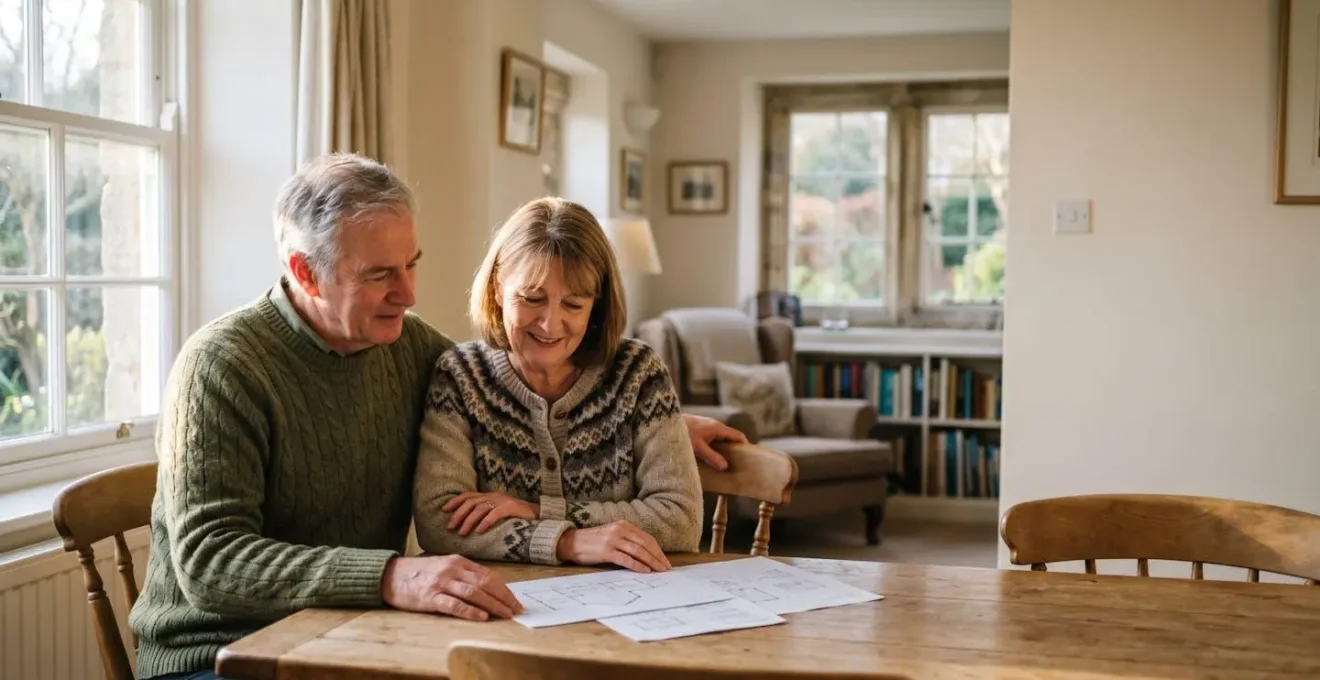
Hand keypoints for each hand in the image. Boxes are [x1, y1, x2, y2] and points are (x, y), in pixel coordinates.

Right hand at [380, 554, 523, 620]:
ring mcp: (441, 583)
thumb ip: (464, 573)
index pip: (488, 575)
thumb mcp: (444, 565)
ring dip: (493, 605)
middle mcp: (452, 569)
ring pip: (474, 593)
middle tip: (515, 609)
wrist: (390, 574)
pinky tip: (481, 616)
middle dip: (503, 597)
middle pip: (485, 583)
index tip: (514, 600)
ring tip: (504, 614)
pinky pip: (454, 605)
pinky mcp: (430, 597)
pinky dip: (470, 611)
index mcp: (458, 561)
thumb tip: (487, 587)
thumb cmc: (420, 572)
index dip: (504, 589)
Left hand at [443, 491, 537, 535]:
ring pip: (480, 509)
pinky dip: (485, 522)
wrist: (538, 514)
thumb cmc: (515, 516)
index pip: (468, 495)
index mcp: (489, 496)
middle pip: (471, 502)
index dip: (455, 501)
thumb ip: (485, 513)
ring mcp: (502, 501)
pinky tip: (479, 531)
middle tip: (450, 527)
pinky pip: (495, 514)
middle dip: (458, 514)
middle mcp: (493, 496)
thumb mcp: (497, 511)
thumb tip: (467, 523)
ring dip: (469, 521)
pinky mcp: (510, 507)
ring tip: (462, 532)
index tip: (444, 510)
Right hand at [555, 520, 671, 572]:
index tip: (665, 560)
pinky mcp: (606, 551)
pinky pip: (626, 559)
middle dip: (657, 557)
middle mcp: (620, 530)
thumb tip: (647, 554)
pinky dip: (637, 565)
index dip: (657, 550)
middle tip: (666, 568)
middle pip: (645, 544)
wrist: (571, 542)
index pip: (646, 538)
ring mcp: (613, 540)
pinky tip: (645, 570)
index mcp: (623, 525)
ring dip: (651, 562)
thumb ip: (628, 539)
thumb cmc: (593, 541)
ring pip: (638, 551)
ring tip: (659, 571)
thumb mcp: (613, 534)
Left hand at [682, 413, 746, 470]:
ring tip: (724, 461)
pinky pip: (713, 437)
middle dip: (734, 449)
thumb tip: (725, 467)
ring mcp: (707, 425)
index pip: (738, 435)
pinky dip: (716, 445)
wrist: (666, 422)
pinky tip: (710, 455)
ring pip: (721, 437)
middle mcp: (715, 424)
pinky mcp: (700, 428)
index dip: (745, 446)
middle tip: (737, 463)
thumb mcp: (698, 448)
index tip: (748, 458)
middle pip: (730, 437)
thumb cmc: (682, 434)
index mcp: (717, 428)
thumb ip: (712, 457)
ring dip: (724, 448)